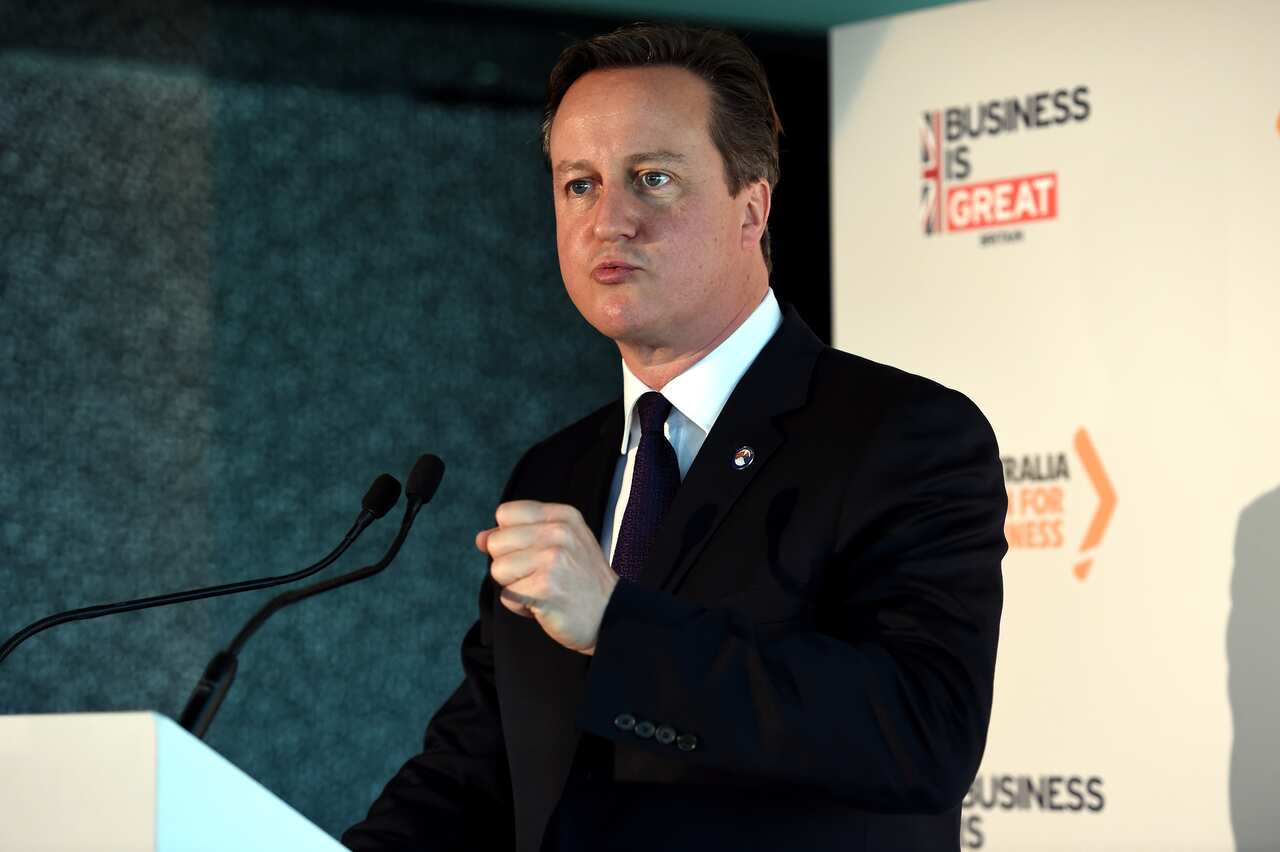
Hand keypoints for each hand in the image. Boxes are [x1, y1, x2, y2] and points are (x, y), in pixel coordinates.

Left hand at [476, 500, 618, 654]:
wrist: (612, 616)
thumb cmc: (580, 581)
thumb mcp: (559, 544)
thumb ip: (519, 534)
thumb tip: (480, 538)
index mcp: (562, 516)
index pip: (505, 513)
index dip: (510, 537)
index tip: (533, 552)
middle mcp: (559, 532)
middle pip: (496, 543)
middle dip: (510, 565)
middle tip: (540, 575)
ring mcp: (552, 559)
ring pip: (498, 570)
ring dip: (515, 587)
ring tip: (543, 590)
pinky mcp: (544, 588)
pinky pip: (507, 596)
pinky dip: (521, 607)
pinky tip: (544, 605)